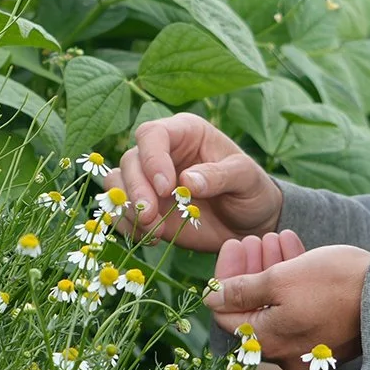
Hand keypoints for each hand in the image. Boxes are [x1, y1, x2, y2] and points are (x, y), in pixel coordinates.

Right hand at [114, 114, 284, 252]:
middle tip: (152, 216)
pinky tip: (151, 237)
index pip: (152, 134)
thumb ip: (219, 176)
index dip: (152, 158)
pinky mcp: (146, 206)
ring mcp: (149, 180)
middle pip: (130, 160)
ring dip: (128, 207)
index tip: (166, 188)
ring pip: (117, 183)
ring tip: (153, 228)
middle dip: (136, 190)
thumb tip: (188, 181)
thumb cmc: (251, 191)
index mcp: (185, 133)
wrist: (249, 224)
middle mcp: (162, 152)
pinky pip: (120, 211)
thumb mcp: (246, 178)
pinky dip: (127, 225)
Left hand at [204, 236, 369, 369]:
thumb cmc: (335, 284)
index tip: (234, 247)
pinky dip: (294, 282)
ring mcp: (307, 347)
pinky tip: (294, 249)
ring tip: (276, 238)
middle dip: (251, 270)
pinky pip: (299, 309)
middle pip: (254, 309)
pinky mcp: (327, 336)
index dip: (225, 278)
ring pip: (277, 306)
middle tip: (255, 239)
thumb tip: (210, 299)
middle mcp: (285, 353)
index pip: (228, 314)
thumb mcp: (281, 279)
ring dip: (272, 270)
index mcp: (268, 343)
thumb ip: (242, 290)